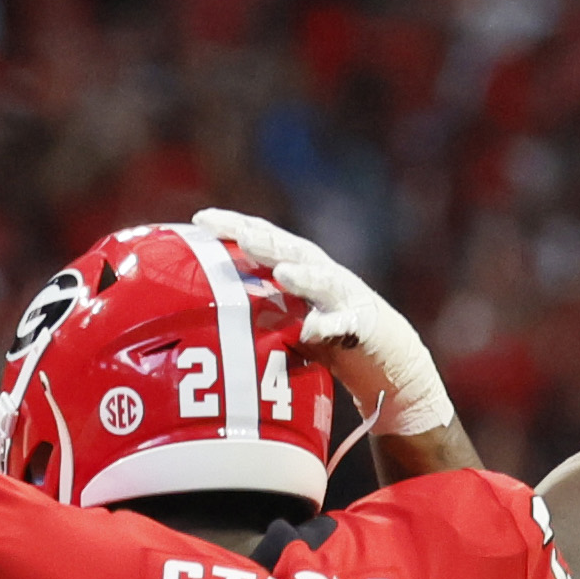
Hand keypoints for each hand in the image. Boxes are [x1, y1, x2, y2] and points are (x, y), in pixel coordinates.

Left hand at [186, 206, 456, 445]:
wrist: (385, 360)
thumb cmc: (326, 339)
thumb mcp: (285, 317)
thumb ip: (252, 307)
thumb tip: (193, 307)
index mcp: (299, 267)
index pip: (263, 239)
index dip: (234, 225)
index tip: (201, 218)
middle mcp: (321, 274)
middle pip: (290, 250)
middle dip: (265, 241)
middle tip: (239, 235)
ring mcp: (345, 298)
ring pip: (323, 281)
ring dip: (304, 276)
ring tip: (283, 273)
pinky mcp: (364, 327)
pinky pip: (347, 326)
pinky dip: (330, 327)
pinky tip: (313, 330)